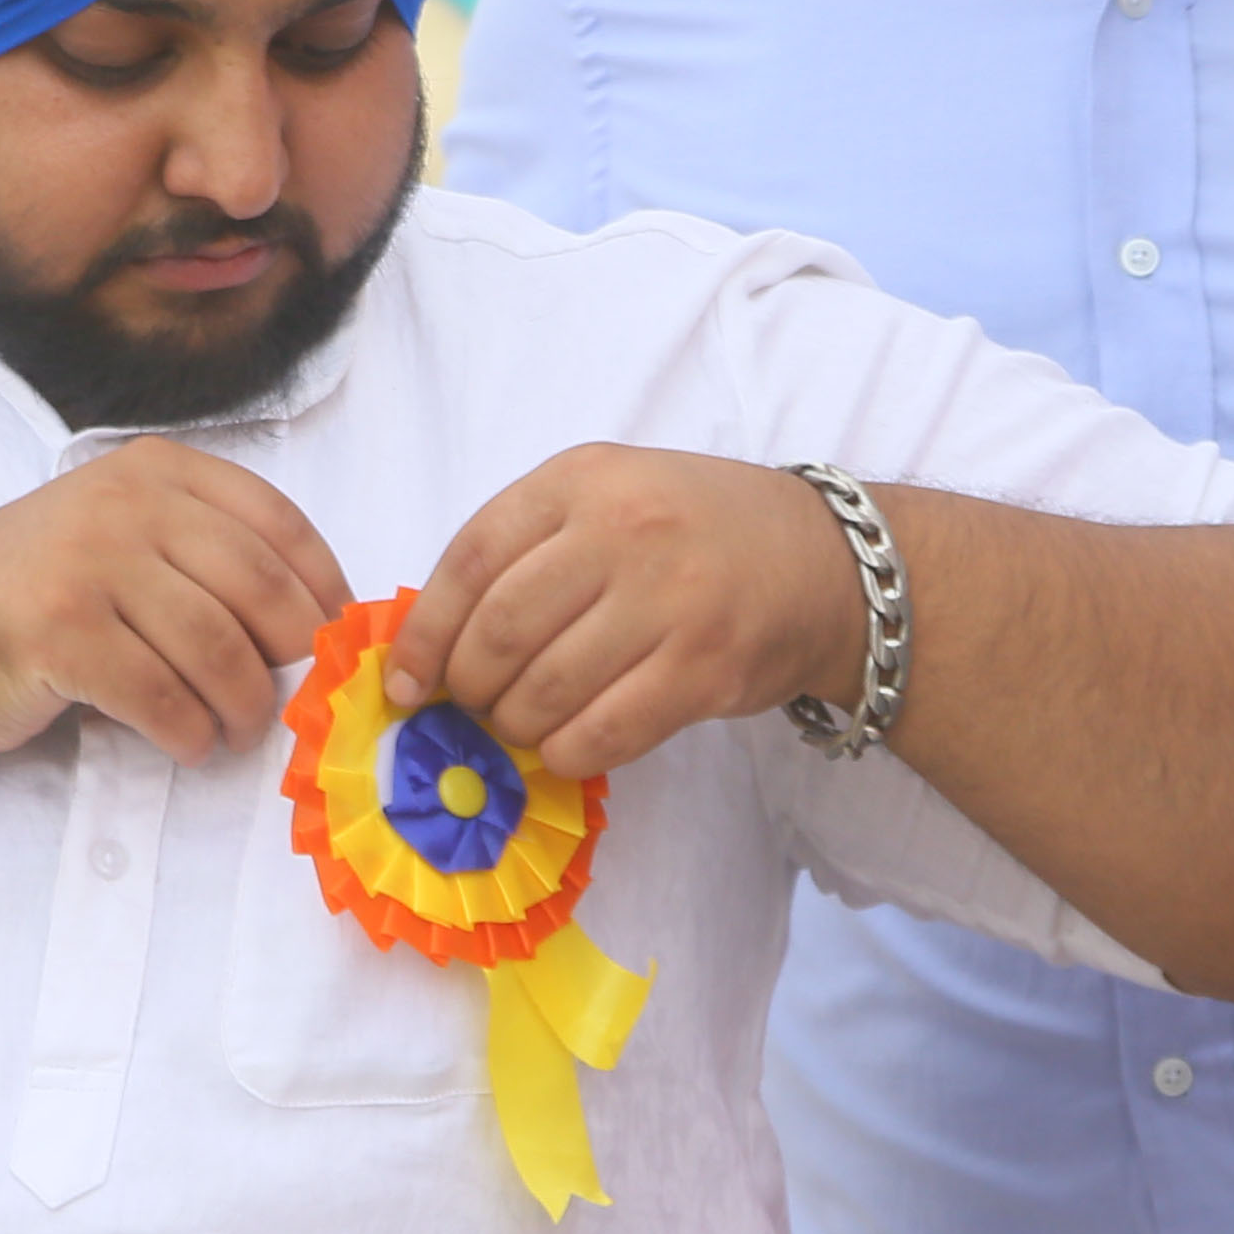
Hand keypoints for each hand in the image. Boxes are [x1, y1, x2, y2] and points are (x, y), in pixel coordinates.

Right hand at [0, 439, 345, 763]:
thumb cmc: (36, 591)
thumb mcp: (121, 535)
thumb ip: (201, 553)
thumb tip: (311, 624)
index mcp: (154, 471)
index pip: (277, 521)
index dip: (322, 587)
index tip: (332, 640)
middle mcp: (124, 504)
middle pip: (257, 588)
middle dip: (288, 659)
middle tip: (288, 701)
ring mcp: (88, 564)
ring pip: (215, 648)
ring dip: (242, 707)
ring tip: (234, 732)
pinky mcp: (59, 633)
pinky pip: (159, 695)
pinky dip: (188, 732)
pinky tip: (188, 744)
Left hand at [387, 447, 860, 779]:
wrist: (824, 564)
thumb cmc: (696, 532)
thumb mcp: (609, 497)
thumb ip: (529, 548)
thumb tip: (435, 642)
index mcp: (582, 479)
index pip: (471, 559)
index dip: (426, 632)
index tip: (409, 681)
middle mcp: (624, 531)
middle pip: (501, 634)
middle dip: (471, 688)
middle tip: (474, 706)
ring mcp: (669, 601)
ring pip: (545, 692)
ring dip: (516, 726)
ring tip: (521, 725)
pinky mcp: (704, 669)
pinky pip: (602, 733)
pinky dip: (566, 753)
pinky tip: (566, 746)